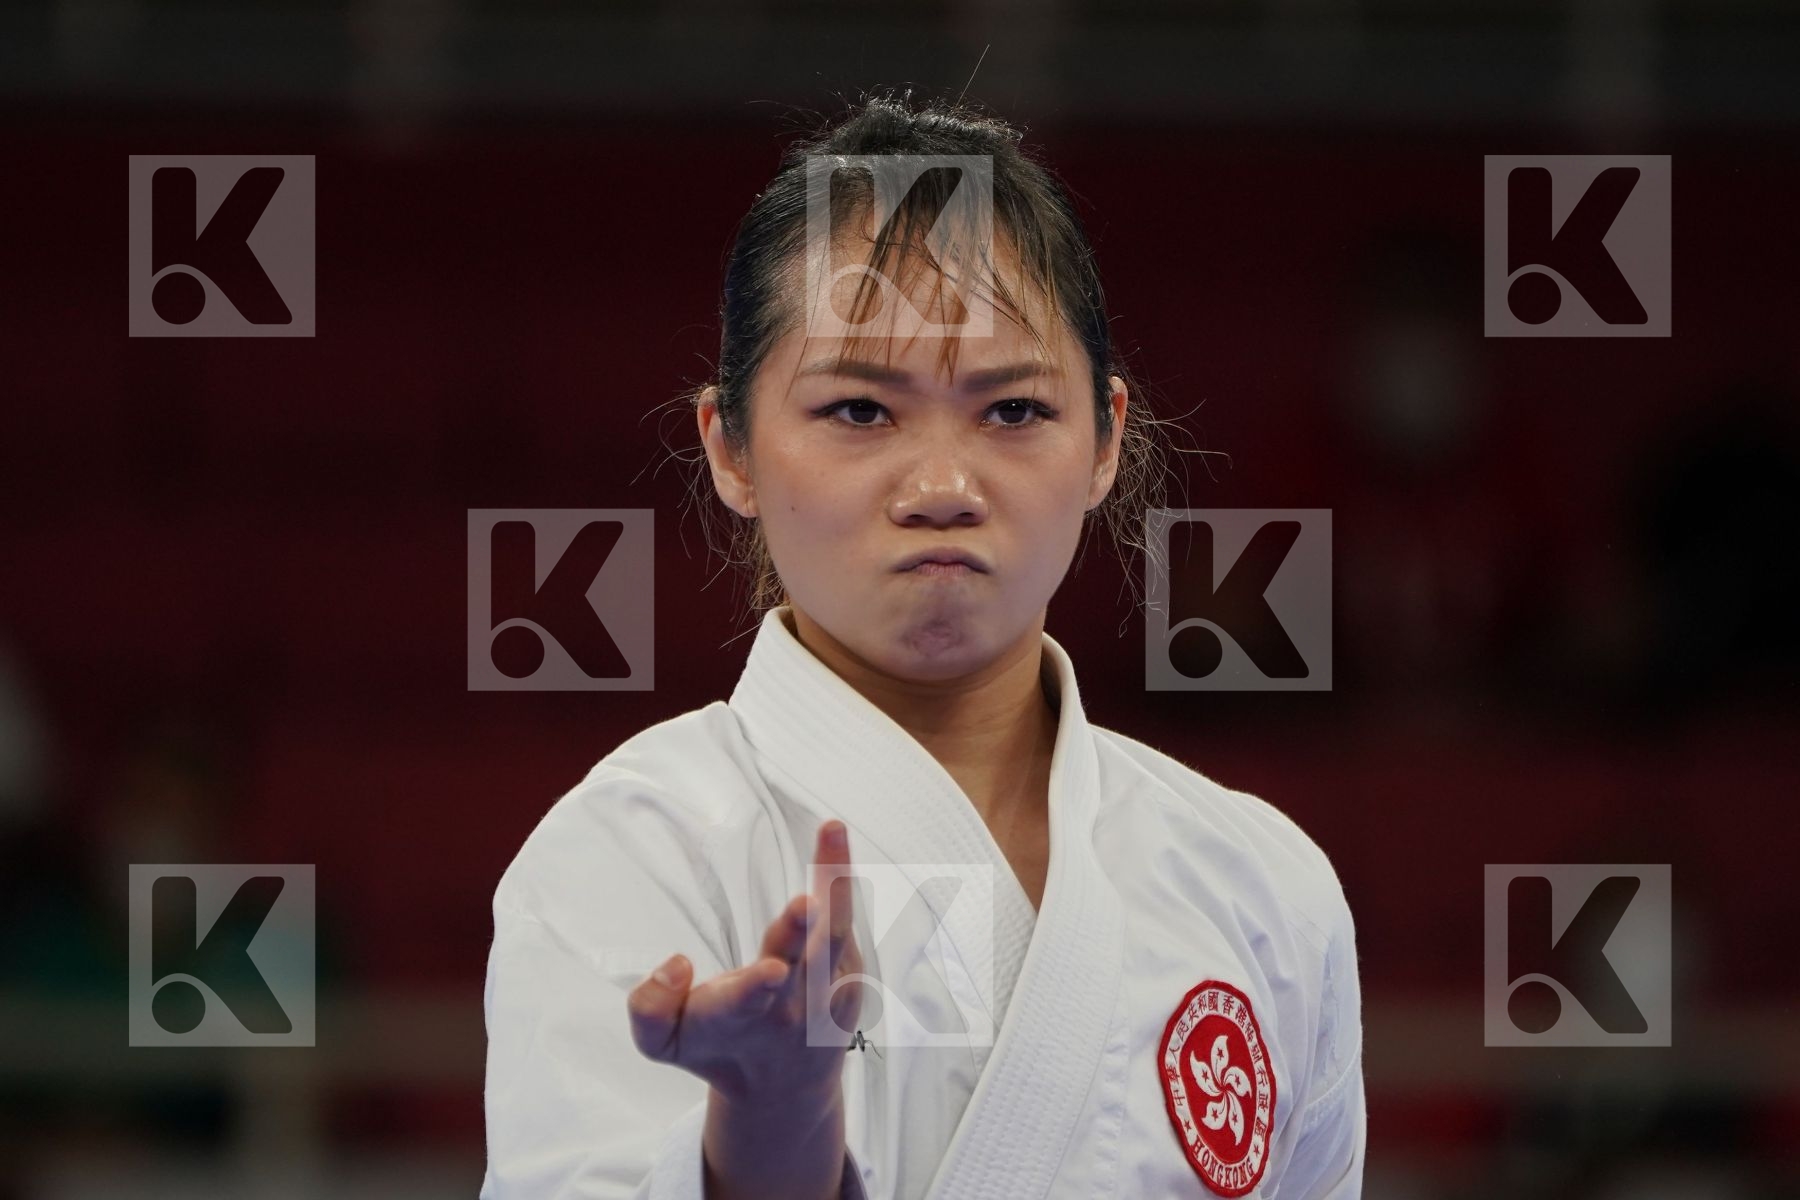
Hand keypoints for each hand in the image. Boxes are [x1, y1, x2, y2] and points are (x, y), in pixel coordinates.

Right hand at [627, 819, 863, 1102]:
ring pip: (835, 934)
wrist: (784, 1090)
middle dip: (801, 934)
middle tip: (806, 903)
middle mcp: (790, 1005)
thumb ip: (650, 1010)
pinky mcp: (850, 973)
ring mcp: (826, 990)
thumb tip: (676, 963)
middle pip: (800, 965)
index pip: (744, 1004)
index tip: (772, 971)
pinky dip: (838, 878)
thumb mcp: (665, 1044)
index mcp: (740, 1019)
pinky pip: (846, 920)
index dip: (755, 987)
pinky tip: (831, 837)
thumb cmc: (716, 1048)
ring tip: (830, 832)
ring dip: (833, 884)